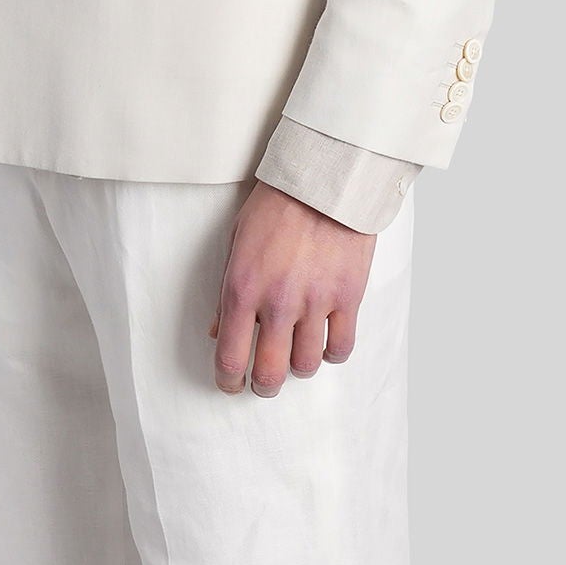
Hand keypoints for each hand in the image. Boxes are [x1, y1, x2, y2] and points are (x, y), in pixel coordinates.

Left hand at [206, 180, 376, 395]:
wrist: (323, 178)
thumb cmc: (276, 204)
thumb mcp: (236, 241)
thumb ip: (224, 291)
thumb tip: (216, 331)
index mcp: (242, 288)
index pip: (230, 357)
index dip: (228, 382)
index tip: (230, 385)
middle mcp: (277, 302)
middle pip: (269, 373)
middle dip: (262, 386)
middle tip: (263, 382)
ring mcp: (315, 302)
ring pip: (307, 365)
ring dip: (298, 368)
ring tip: (295, 356)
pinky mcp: (348, 297)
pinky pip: (341, 347)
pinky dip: (332, 353)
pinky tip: (325, 343)